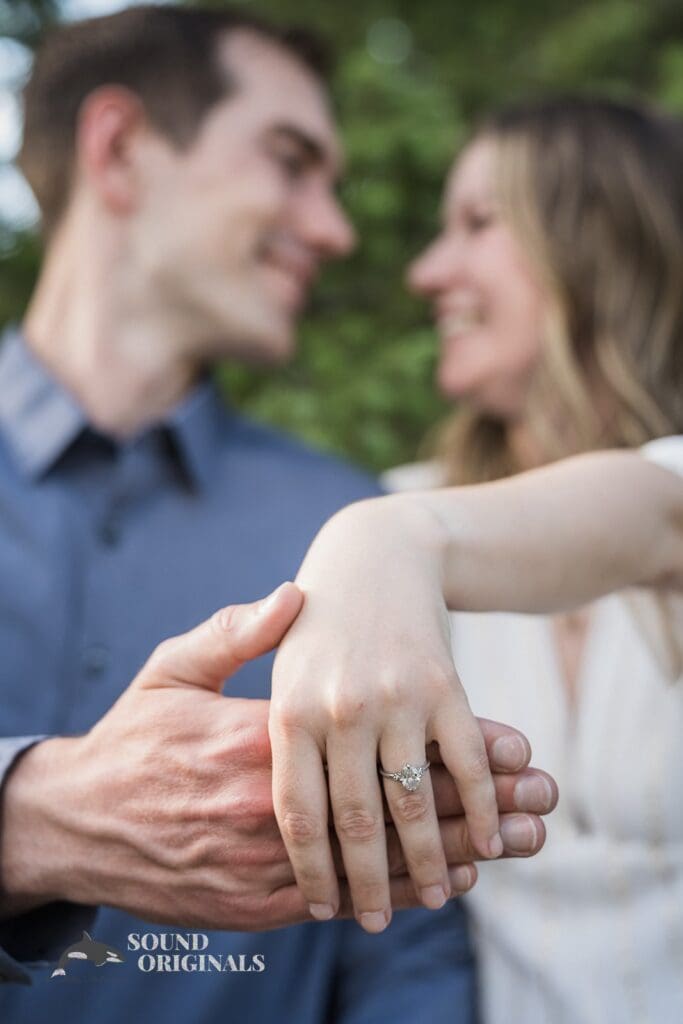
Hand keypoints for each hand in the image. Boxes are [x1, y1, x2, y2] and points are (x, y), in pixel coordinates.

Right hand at [0, 582, 554, 930]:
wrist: (81, 821)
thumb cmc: (135, 738)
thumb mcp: (174, 669)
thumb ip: (239, 633)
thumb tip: (297, 593)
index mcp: (265, 736)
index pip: (382, 741)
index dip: (456, 749)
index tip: (521, 747)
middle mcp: (277, 797)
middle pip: (398, 805)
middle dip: (480, 808)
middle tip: (542, 805)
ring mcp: (269, 855)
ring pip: (382, 858)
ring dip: (457, 853)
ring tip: (518, 847)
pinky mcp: (257, 897)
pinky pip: (345, 895)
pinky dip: (400, 888)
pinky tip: (447, 882)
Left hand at [269, 500, 554, 932]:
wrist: (376, 557)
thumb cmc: (317, 625)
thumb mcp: (271, 667)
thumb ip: (264, 733)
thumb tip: (261, 815)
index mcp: (289, 709)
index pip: (297, 812)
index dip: (311, 868)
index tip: (320, 908)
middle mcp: (342, 709)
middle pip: (356, 820)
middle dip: (368, 882)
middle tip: (377, 923)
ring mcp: (398, 699)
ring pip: (415, 801)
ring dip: (429, 859)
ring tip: (434, 897)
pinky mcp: (445, 687)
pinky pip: (467, 763)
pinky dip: (482, 809)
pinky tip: (486, 843)